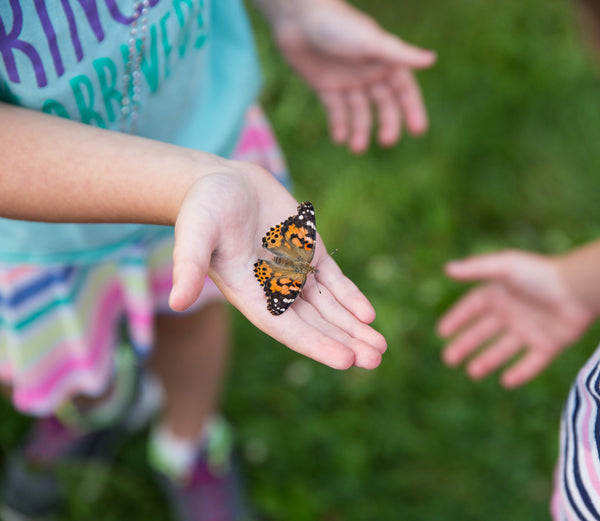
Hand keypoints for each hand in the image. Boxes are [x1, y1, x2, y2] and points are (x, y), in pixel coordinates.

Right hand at [169, 161, 386, 369]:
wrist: (221, 181)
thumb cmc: (203, 207)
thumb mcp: (195, 232)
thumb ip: (189, 265)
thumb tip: (177, 302)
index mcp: (250, 294)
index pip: (286, 327)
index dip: (316, 344)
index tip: (346, 360)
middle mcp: (274, 290)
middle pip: (314, 324)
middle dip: (344, 342)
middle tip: (375, 360)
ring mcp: (294, 273)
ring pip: (329, 307)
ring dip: (354, 327)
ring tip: (380, 347)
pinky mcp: (309, 253)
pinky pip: (335, 281)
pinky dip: (351, 297)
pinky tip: (369, 314)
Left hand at [272, 0, 435, 152]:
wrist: (298, 19)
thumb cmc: (338, 25)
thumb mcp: (371, 43)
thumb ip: (399, 54)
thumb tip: (432, 59)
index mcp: (384, 61)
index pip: (405, 90)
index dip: (412, 109)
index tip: (418, 131)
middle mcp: (368, 72)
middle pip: (384, 105)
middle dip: (387, 124)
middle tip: (386, 142)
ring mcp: (347, 80)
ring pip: (359, 111)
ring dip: (359, 130)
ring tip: (356, 149)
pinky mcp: (326, 86)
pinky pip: (336, 110)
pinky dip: (339, 124)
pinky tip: (339, 139)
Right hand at [437, 250, 593, 387]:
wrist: (579, 289)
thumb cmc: (541, 273)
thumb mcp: (504, 266)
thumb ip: (476, 268)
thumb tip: (447, 268)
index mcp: (500, 293)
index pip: (471, 308)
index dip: (456, 319)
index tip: (441, 332)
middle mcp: (512, 313)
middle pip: (483, 332)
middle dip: (465, 344)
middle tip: (448, 359)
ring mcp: (530, 330)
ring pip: (503, 349)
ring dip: (487, 361)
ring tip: (471, 373)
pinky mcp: (549, 344)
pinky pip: (532, 363)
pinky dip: (520, 372)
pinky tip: (506, 381)